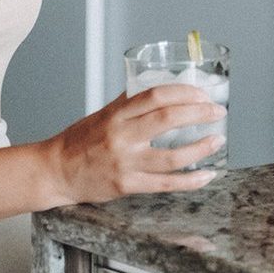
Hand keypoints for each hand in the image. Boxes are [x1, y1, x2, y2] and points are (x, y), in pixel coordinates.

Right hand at [40, 84, 226, 206]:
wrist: (56, 171)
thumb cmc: (79, 142)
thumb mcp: (103, 114)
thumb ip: (129, 103)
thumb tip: (156, 88)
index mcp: (117, 114)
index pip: (155, 95)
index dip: (183, 92)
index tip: (202, 94)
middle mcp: (122, 136)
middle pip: (167, 119)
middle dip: (198, 113)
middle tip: (217, 112)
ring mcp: (125, 162)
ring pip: (171, 156)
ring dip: (200, 149)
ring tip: (217, 141)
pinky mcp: (127, 185)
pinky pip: (165, 184)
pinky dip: (189, 181)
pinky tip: (206, 175)